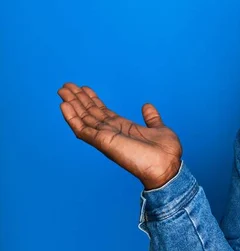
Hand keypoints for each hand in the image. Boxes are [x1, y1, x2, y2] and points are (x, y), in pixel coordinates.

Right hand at [57, 83, 181, 189]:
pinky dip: (72, 118)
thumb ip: (151, 117)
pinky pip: (83, 129)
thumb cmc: (165, 152)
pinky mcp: (103, 142)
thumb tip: (147, 105)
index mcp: (123, 128)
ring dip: (72, 104)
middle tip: (66, 85)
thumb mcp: (158, 128)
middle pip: (90, 113)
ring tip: (62, 90)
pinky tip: (64, 105)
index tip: (84, 88)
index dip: (92, 100)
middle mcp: (111, 132)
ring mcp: (105, 137)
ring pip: (83, 119)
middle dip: (78, 99)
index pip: (103, 112)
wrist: (167, 165)